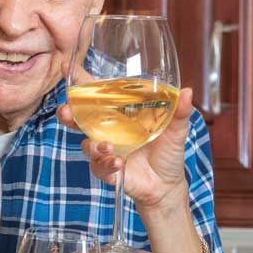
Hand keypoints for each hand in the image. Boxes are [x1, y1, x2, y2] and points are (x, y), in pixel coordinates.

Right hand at [61, 86, 194, 219]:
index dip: (80, 81)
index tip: (66, 66)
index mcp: (121, 114)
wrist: (167, 185)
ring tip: (108, 147)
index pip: (97, 94)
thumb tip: (187, 92)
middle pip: (79, 118)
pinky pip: (98, 166)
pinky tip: (118, 165)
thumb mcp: (176, 130)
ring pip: (87, 144)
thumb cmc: (168, 153)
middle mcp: (108, 129)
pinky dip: (106, 165)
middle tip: (66, 112)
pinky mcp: (107, 169)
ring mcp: (106, 149)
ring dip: (94, 145)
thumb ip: (179, 112)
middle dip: (68, 113)